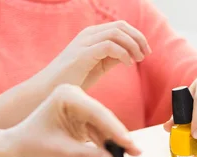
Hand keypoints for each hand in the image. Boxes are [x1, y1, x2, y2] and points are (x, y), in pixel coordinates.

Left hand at [0, 84, 140, 156]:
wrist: (18, 149)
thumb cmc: (30, 144)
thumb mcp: (59, 151)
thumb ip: (85, 156)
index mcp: (67, 95)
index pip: (97, 112)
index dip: (115, 129)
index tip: (128, 143)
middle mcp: (76, 98)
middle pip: (104, 118)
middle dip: (119, 136)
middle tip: (135, 152)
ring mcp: (81, 109)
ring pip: (105, 127)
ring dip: (116, 142)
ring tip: (130, 156)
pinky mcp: (84, 121)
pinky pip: (101, 133)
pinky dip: (108, 145)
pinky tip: (118, 155)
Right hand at [34, 21, 150, 91]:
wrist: (50, 89)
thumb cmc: (74, 79)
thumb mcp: (99, 65)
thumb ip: (113, 57)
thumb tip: (132, 53)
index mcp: (92, 35)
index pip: (120, 26)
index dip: (137, 36)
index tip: (146, 51)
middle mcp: (88, 34)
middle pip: (121, 26)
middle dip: (138, 38)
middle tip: (146, 54)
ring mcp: (85, 42)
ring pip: (117, 33)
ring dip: (133, 45)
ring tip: (139, 59)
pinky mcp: (83, 54)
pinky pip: (109, 46)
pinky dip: (123, 54)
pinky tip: (128, 64)